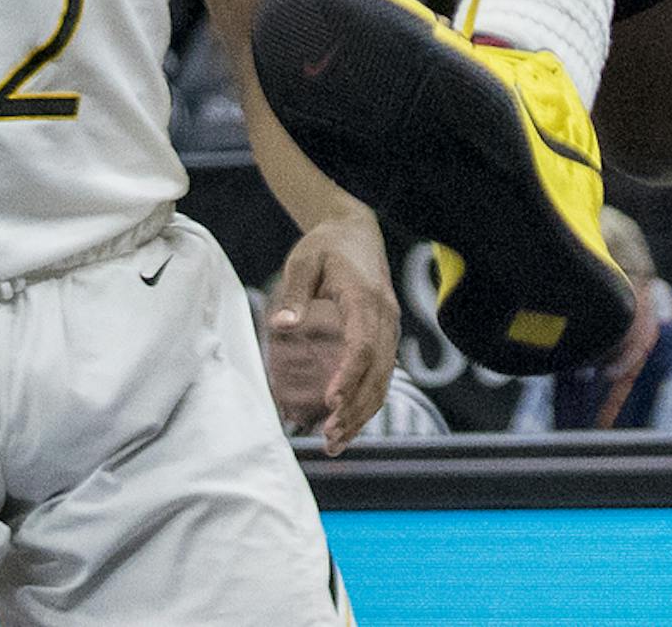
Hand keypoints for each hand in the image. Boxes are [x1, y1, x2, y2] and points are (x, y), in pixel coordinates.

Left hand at [269, 215, 397, 452]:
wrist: (356, 230)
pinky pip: (383, 374)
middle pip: (378, 371)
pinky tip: (348, 423)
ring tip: (335, 442)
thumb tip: (281, 324)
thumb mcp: (304, 261)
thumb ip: (295, 293)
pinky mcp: (386, 336)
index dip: (350, 377)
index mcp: (366, 298)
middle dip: (356, 408)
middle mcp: (385, 316)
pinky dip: (368, 401)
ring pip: (384, 379)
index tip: (332, 403)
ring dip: (363, 413)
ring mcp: (390, 327)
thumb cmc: (326, 245)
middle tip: (329, 437)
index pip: (363, 345)